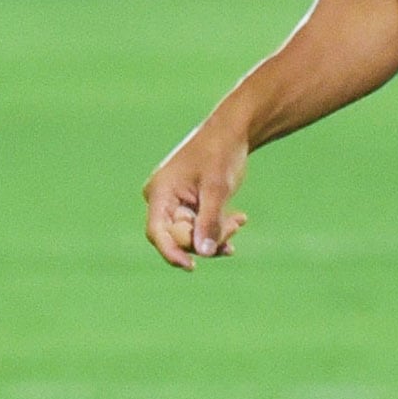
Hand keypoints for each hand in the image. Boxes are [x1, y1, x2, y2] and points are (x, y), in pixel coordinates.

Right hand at [143, 117, 251, 269]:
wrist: (233, 132)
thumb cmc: (221, 153)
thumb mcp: (217, 188)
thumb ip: (209, 221)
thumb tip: (203, 253)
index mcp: (159, 192)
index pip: (157, 232)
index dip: (172, 252)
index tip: (192, 266)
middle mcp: (162, 199)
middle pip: (178, 237)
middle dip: (206, 238)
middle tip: (236, 227)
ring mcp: (175, 203)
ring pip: (192, 235)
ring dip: (217, 233)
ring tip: (240, 220)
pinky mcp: (189, 205)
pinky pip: (200, 227)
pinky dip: (218, 227)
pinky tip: (238, 220)